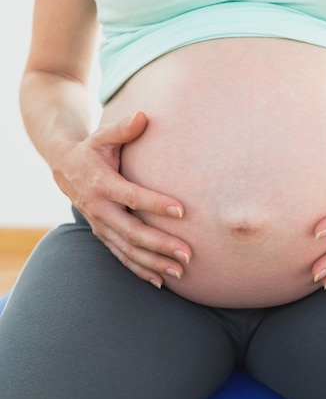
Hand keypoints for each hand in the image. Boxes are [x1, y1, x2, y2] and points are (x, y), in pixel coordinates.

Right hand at [53, 111, 190, 287]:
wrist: (64, 168)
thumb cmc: (92, 149)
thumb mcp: (102, 135)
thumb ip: (122, 128)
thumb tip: (143, 116)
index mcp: (102, 184)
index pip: (131, 197)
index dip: (155, 204)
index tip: (182, 210)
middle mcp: (99, 209)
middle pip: (132, 232)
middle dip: (160, 244)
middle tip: (187, 254)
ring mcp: (100, 226)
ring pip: (127, 250)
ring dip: (153, 263)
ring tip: (180, 271)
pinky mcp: (103, 235)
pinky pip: (121, 256)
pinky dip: (139, 270)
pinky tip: (160, 282)